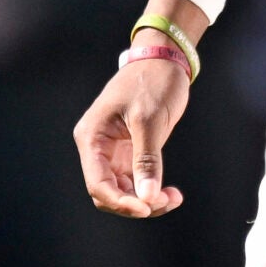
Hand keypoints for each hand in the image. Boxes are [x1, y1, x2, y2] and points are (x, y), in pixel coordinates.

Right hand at [75, 52, 191, 216]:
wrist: (164, 58)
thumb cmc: (153, 81)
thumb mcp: (150, 120)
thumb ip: (147, 160)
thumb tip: (148, 197)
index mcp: (92, 137)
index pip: (98, 183)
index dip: (120, 201)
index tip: (147, 208)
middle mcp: (98, 147)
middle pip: (108, 192)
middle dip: (135, 203)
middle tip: (166, 201)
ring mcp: (114, 151)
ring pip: (123, 190)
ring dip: (146, 200)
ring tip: (173, 198)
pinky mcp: (130, 152)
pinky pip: (135, 181)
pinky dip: (151, 189)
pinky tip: (170, 193)